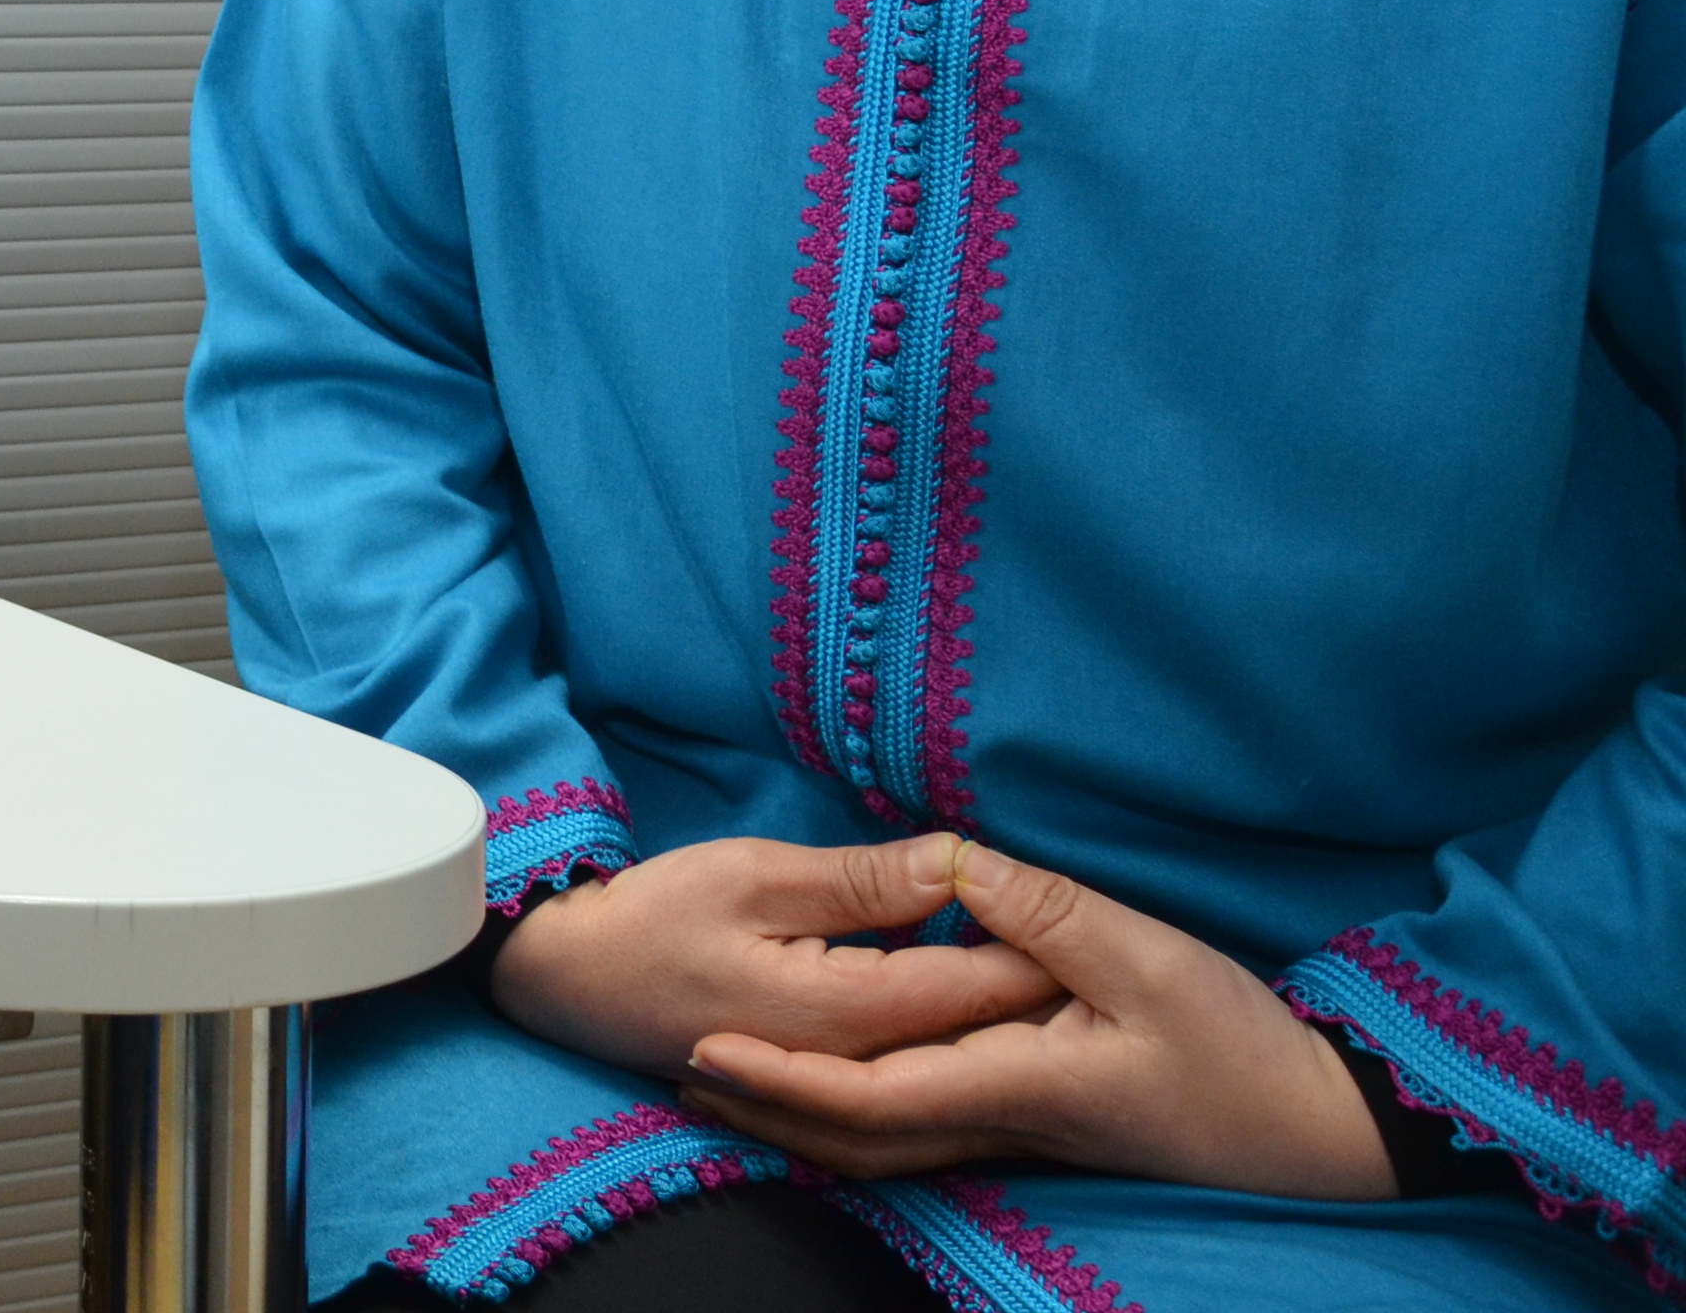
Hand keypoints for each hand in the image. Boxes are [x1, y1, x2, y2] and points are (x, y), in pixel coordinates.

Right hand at [494, 834, 1059, 1079]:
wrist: (570, 983)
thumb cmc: (652, 917)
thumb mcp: (756, 874)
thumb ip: (865, 880)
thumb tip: (961, 863)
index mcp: (849, 1013)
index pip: (985, 984)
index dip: (1047, 943)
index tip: (1095, 904)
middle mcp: (859, 1063)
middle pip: (985, 1031)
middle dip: (1045, 985)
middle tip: (1100, 934)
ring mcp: (843, 1080)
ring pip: (958, 1053)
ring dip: (1008, 1012)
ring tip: (1064, 963)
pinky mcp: (826, 1079)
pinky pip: (919, 1063)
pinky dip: (961, 1030)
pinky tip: (983, 995)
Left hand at [682, 838, 1393, 1197]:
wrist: (1318, 1131)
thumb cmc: (1239, 1048)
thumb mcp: (1145, 960)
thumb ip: (1039, 909)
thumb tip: (950, 857)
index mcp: (1013, 1083)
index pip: (866, 1095)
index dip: (779, 1078)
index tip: (704, 1047)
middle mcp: (1001, 1123)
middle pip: (856, 1137)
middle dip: (766, 1109)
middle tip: (684, 1069)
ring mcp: (1021, 1135)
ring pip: (884, 1146)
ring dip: (801, 1120)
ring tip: (728, 1083)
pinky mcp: (1041, 1127)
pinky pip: (920, 1135)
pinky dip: (857, 1120)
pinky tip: (833, 1091)